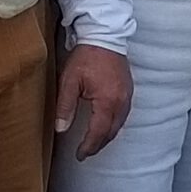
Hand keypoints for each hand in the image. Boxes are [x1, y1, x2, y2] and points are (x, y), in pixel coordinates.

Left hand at [54, 44, 132, 158]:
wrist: (104, 36)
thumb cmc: (86, 57)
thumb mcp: (70, 81)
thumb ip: (65, 106)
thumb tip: (61, 129)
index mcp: (107, 102)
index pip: (98, 132)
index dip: (88, 146)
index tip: (79, 155)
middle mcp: (121, 102)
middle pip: (111, 132)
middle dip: (98, 145)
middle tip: (85, 152)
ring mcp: (128, 96)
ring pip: (119, 125)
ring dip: (106, 136)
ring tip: (94, 143)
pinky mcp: (129, 90)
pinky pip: (123, 115)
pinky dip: (113, 125)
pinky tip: (105, 125)